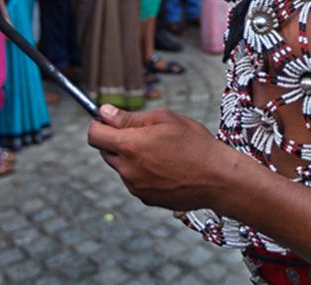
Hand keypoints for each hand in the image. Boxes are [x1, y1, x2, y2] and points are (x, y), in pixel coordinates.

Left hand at [88, 105, 237, 210]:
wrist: (216, 178)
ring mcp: (135, 187)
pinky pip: (135, 181)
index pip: (94, 135)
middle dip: (117, 140)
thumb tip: (104, 112)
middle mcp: (127, 169)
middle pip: (106, 151)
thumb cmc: (194, 142)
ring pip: (122, 167)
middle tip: (143, 133)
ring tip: (162, 151)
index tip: (107, 119)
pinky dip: (143, 173)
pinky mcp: (145, 198)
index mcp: (129, 145)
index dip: (97, 124)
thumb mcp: (165, 119)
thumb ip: (130, 117)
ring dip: (131, 157)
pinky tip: (167, 167)